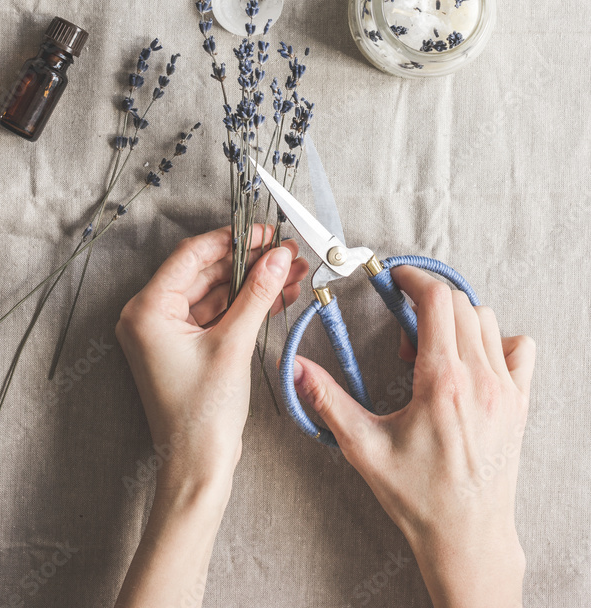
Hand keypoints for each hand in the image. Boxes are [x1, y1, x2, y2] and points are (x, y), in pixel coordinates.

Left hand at [116, 224, 307, 496]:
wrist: (198, 467)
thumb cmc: (202, 415)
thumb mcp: (234, 344)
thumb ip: (256, 293)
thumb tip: (278, 257)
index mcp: (147, 310)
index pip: (192, 255)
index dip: (234, 240)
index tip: (266, 232)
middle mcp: (150, 316)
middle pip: (205, 272)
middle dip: (250, 263)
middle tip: (286, 253)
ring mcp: (167, 332)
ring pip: (215, 292)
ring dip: (253, 283)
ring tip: (292, 273)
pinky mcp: (184, 346)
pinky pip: (216, 314)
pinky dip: (245, 305)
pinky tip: (278, 295)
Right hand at [291, 266, 535, 607]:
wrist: (467, 537)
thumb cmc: (419, 497)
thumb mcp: (364, 448)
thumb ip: (328, 402)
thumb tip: (297, 370)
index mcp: (441, 382)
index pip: (436, 301)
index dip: (413, 279)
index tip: (395, 277)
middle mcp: (480, 378)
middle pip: (460, 303)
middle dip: (427, 300)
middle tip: (403, 326)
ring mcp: (505, 390)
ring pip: (487, 321)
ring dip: (457, 320)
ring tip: (431, 349)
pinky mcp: (519, 404)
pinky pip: (519, 349)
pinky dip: (497, 341)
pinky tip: (472, 362)